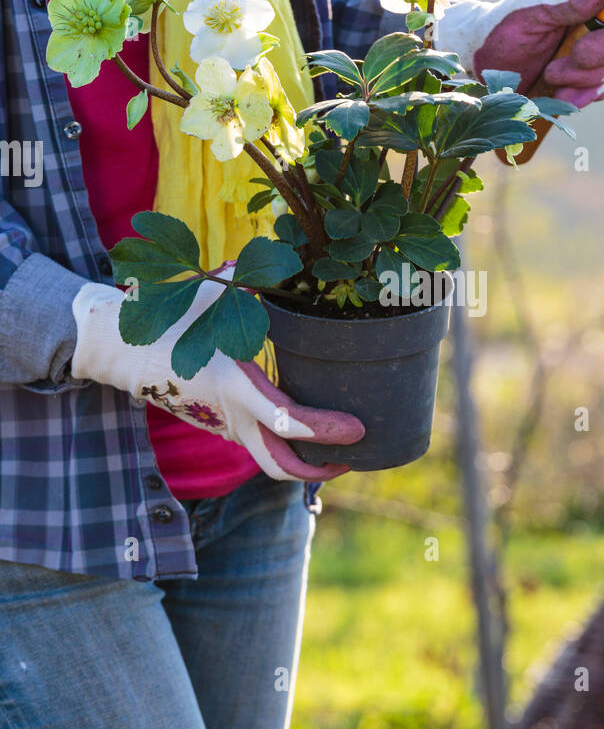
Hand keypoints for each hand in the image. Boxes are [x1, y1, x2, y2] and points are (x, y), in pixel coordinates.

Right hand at [71, 275, 364, 480]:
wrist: (119, 347)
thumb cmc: (168, 316)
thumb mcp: (210, 294)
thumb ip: (251, 279)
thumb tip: (288, 260)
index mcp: (233, 385)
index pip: (286, 423)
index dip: (326, 431)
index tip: (358, 427)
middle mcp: (230, 415)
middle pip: (279, 466)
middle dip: (319, 468)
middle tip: (353, 455)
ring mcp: (221, 424)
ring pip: (267, 460)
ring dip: (302, 461)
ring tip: (338, 445)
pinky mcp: (217, 424)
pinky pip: (256, 445)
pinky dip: (283, 446)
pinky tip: (305, 427)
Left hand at [436, 0, 603, 108]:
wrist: (485, 65)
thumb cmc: (502, 28)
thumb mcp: (525, 11)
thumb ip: (562, 2)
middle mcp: (599, 16)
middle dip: (599, 57)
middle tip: (560, 64)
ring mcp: (599, 47)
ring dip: (586, 80)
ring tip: (550, 77)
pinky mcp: (593, 76)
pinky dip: (587, 96)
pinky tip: (561, 96)